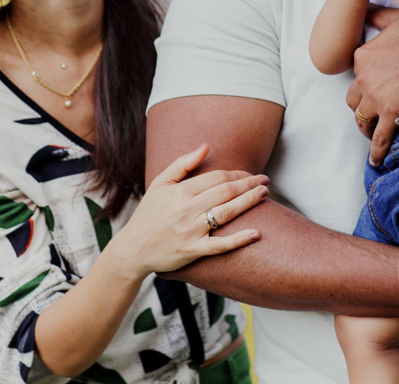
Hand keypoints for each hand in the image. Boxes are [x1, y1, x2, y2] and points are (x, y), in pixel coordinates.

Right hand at [113, 144, 268, 278]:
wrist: (132, 249)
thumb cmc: (148, 214)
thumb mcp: (160, 184)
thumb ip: (182, 164)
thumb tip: (205, 146)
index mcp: (181, 191)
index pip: (217, 177)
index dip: (237, 174)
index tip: (250, 174)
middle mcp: (187, 209)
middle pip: (226, 192)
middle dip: (249, 184)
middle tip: (266, 181)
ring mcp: (191, 231)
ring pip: (227, 213)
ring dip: (249, 202)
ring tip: (264, 195)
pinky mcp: (193, 251)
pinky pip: (220, 245)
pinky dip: (239, 239)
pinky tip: (256, 233)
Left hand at [346, 7, 398, 164]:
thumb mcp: (397, 19)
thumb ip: (377, 16)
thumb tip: (365, 8)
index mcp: (362, 57)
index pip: (355, 75)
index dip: (363, 82)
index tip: (372, 87)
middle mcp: (364, 78)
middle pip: (354, 99)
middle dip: (360, 105)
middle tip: (370, 111)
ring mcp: (376, 98)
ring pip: (361, 118)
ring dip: (364, 127)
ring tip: (370, 132)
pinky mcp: (391, 114)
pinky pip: (379, 138)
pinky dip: (376, 152)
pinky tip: (376, 161)